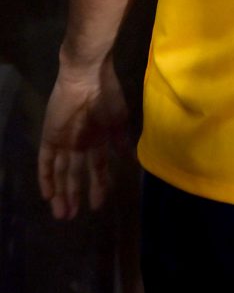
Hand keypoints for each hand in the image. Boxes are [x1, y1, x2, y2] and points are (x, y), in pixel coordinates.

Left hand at [38, 53, 130, 219]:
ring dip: (61, 193)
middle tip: (72, 216)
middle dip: (74, 196)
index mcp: (98, 138)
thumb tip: (128, 158)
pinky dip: (46, 178)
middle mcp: (79, 143)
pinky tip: (48, 194)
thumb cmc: (107, 94)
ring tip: (62, 214)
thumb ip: (121, 138)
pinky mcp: (50, 136)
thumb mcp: (119, 117)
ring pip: (61, 172)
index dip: (98, 185)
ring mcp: (64, 141)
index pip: (97, 167)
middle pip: (75, 174)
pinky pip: (45, 162)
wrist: (88, 76)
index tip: (98, 203)